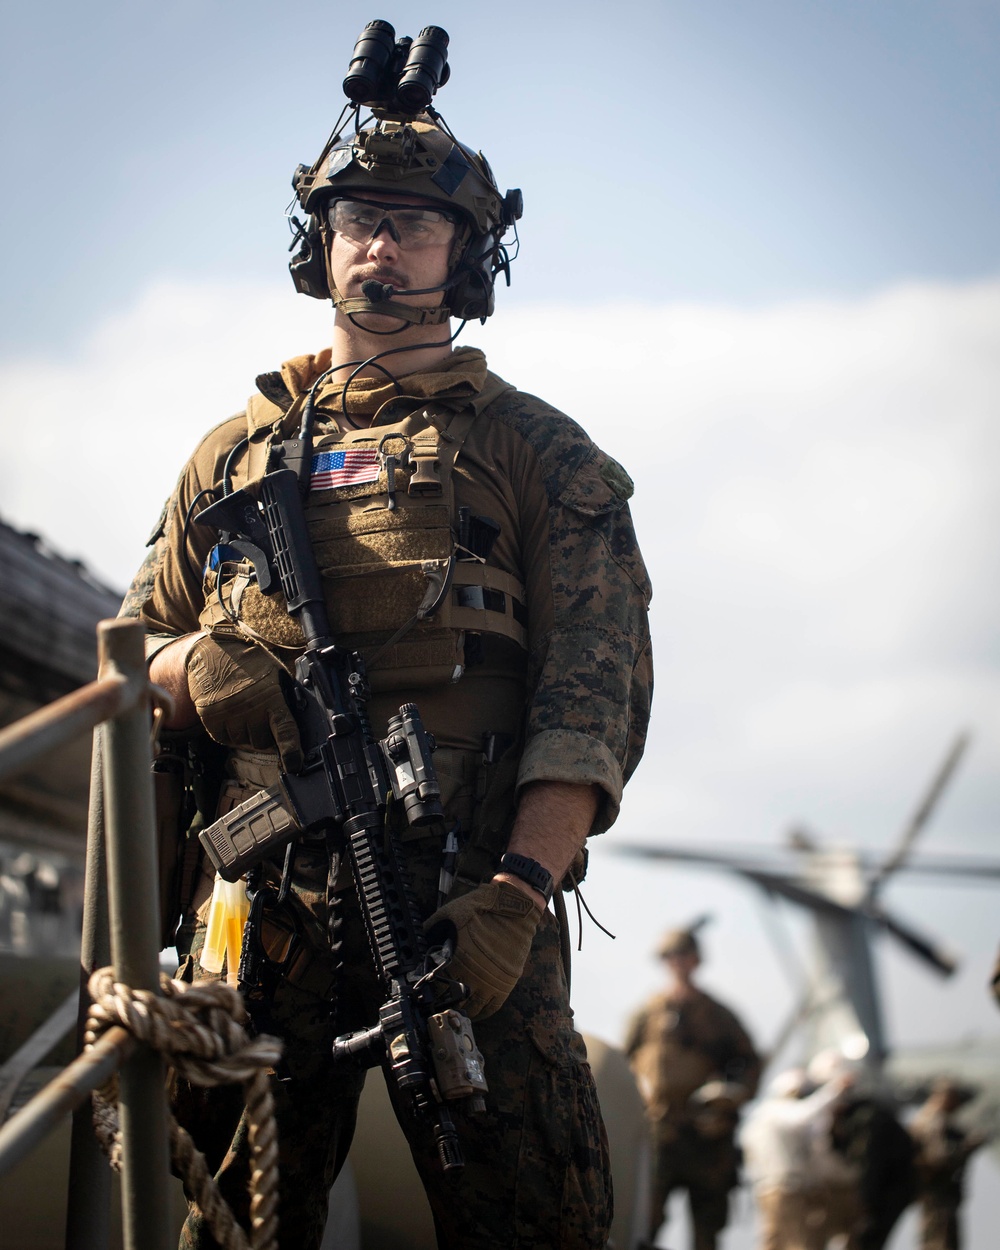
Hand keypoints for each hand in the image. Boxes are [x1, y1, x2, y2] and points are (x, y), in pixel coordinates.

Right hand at [185, 635, 302, 770]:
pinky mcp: (210, 716)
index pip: (285, 730)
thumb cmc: (250, 663)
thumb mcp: (275, 676)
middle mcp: (250, 707)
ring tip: (244, 713)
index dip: (291, 751)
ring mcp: (229, 713)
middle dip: (265, 737)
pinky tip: (231, 716)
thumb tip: (296, 727)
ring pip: (242, 743)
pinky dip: (228, 733)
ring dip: (246, 735)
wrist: (213, 651)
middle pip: (262, 743)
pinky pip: (223, 739)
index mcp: (272, 696)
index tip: (294, 765)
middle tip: (261, 719)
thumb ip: (284, 699)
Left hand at [425, 881, 540, 1019]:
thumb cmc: (483, 909)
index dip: (430, 989)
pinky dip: (482, 1012)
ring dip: (463, 1009)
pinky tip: (475, 1010)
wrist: (516, 908)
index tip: (426, 989)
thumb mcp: (451, 913)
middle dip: (444, 1001)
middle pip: (454, 1001)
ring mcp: (492, 981)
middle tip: (439, 1000)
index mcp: (459, 958)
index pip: (438, 985)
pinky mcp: (507, 983)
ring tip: (455, 1007)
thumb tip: (420, 940)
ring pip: (472, 1008)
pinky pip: (492, 1007)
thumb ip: (433, 928)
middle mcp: (475, 974)